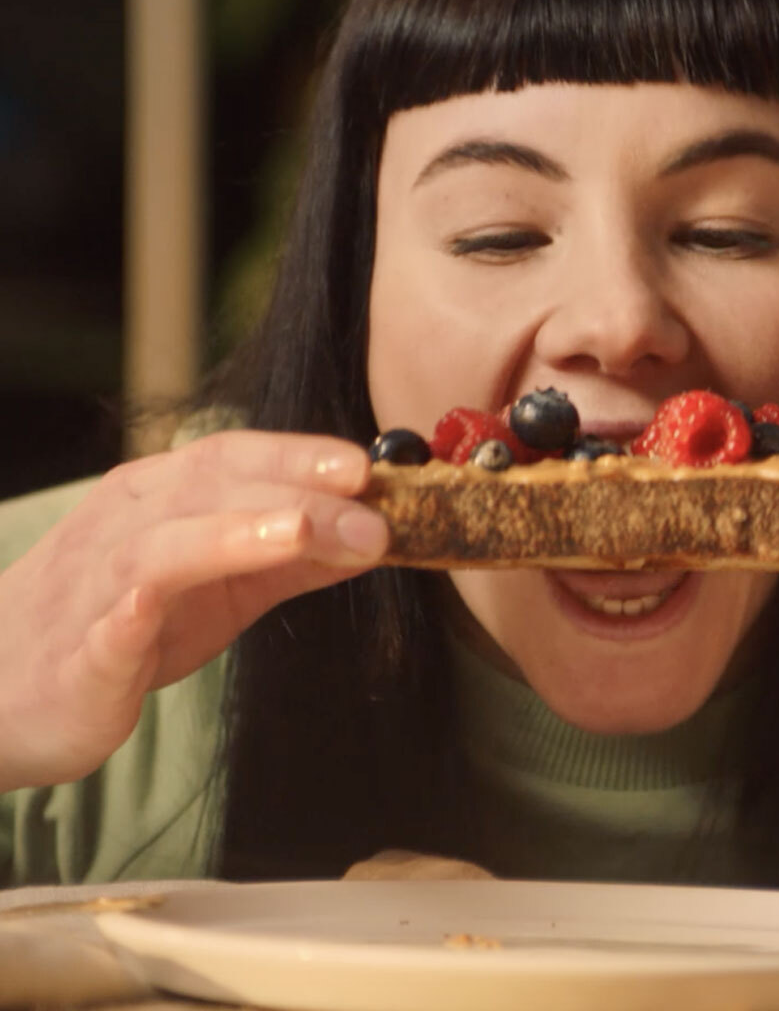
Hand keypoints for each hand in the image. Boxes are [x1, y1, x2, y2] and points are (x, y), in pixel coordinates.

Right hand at [0, 430, 388, 792]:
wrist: (4, 689)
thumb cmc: (128, 621)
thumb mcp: (224, 583)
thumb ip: (295, 558)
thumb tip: (377, 535)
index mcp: (159, 497)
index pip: (232, 456)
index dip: (298, 455)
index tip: (368, 463)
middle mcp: (125, 525)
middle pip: (211, 491)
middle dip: (296, 495)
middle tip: (371, 510)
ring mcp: (95, 587)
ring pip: (162, 548)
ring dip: (232, 535)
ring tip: (297, 534)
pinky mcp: (79, 656)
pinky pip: (102, 630)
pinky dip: (130, 615)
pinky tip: (155, 609)